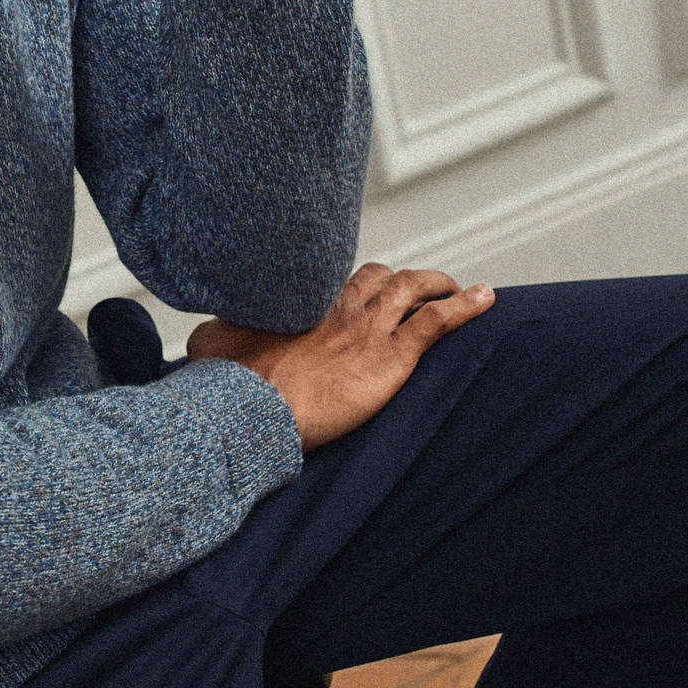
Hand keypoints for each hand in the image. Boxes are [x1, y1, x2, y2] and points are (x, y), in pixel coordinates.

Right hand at [186, 264, 496, 451]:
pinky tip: (487, 299)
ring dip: (439, 285)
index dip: (354, 285)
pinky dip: (466, 307)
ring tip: (458, 287)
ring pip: (414, 290)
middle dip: (401, 280)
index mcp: (301, 305)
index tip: (362, 292)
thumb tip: (200, 335)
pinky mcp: (392, 358)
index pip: (335, 280)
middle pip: (379, 277)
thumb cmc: (231, 384)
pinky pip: (438, 322)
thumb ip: (212, 335)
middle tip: (416, 289)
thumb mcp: (209, 347)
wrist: (256, 410)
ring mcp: (368, 330)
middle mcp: (338, 308)